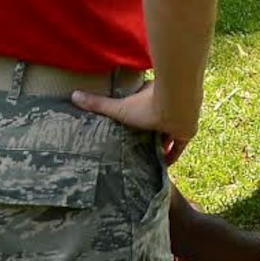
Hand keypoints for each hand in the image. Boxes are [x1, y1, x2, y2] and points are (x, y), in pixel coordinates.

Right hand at [72, 81, 196, 164]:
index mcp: (152, 96)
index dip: (137, 112)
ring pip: (169, 133)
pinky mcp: (186, 133)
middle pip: (157, 120)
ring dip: (160, 143)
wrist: (179, 106)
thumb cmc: (149, 104)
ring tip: (146, 156)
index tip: (130, 122)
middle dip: (149, 130)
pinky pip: (178, 147)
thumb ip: (98, 104)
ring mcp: (179, 120)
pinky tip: (162, 165)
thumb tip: (73, 95)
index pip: (144, 103)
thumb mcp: (120, 107)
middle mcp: (168, 107)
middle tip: (136, 143)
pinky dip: (170, 156)